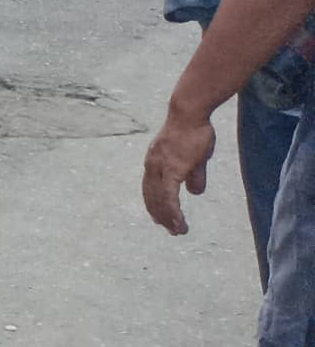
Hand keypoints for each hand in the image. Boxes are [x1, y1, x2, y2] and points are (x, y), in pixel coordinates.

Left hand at [143, 102, 215, 234]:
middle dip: (161, 216)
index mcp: (155, 163)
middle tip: (171, 230)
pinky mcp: (172, 170)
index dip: (156, 205)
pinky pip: (169, 197)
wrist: (190, 115)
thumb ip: (193, 175)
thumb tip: (195, 192)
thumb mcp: (195, 158)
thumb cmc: (193, 132)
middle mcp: (152, 167)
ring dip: (168, 218)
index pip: (151, 189)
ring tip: (178, 231)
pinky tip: (179, 223)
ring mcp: (160, 169)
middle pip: (152, 197)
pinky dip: (172, 212)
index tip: (161, 219)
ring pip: (160, 201)